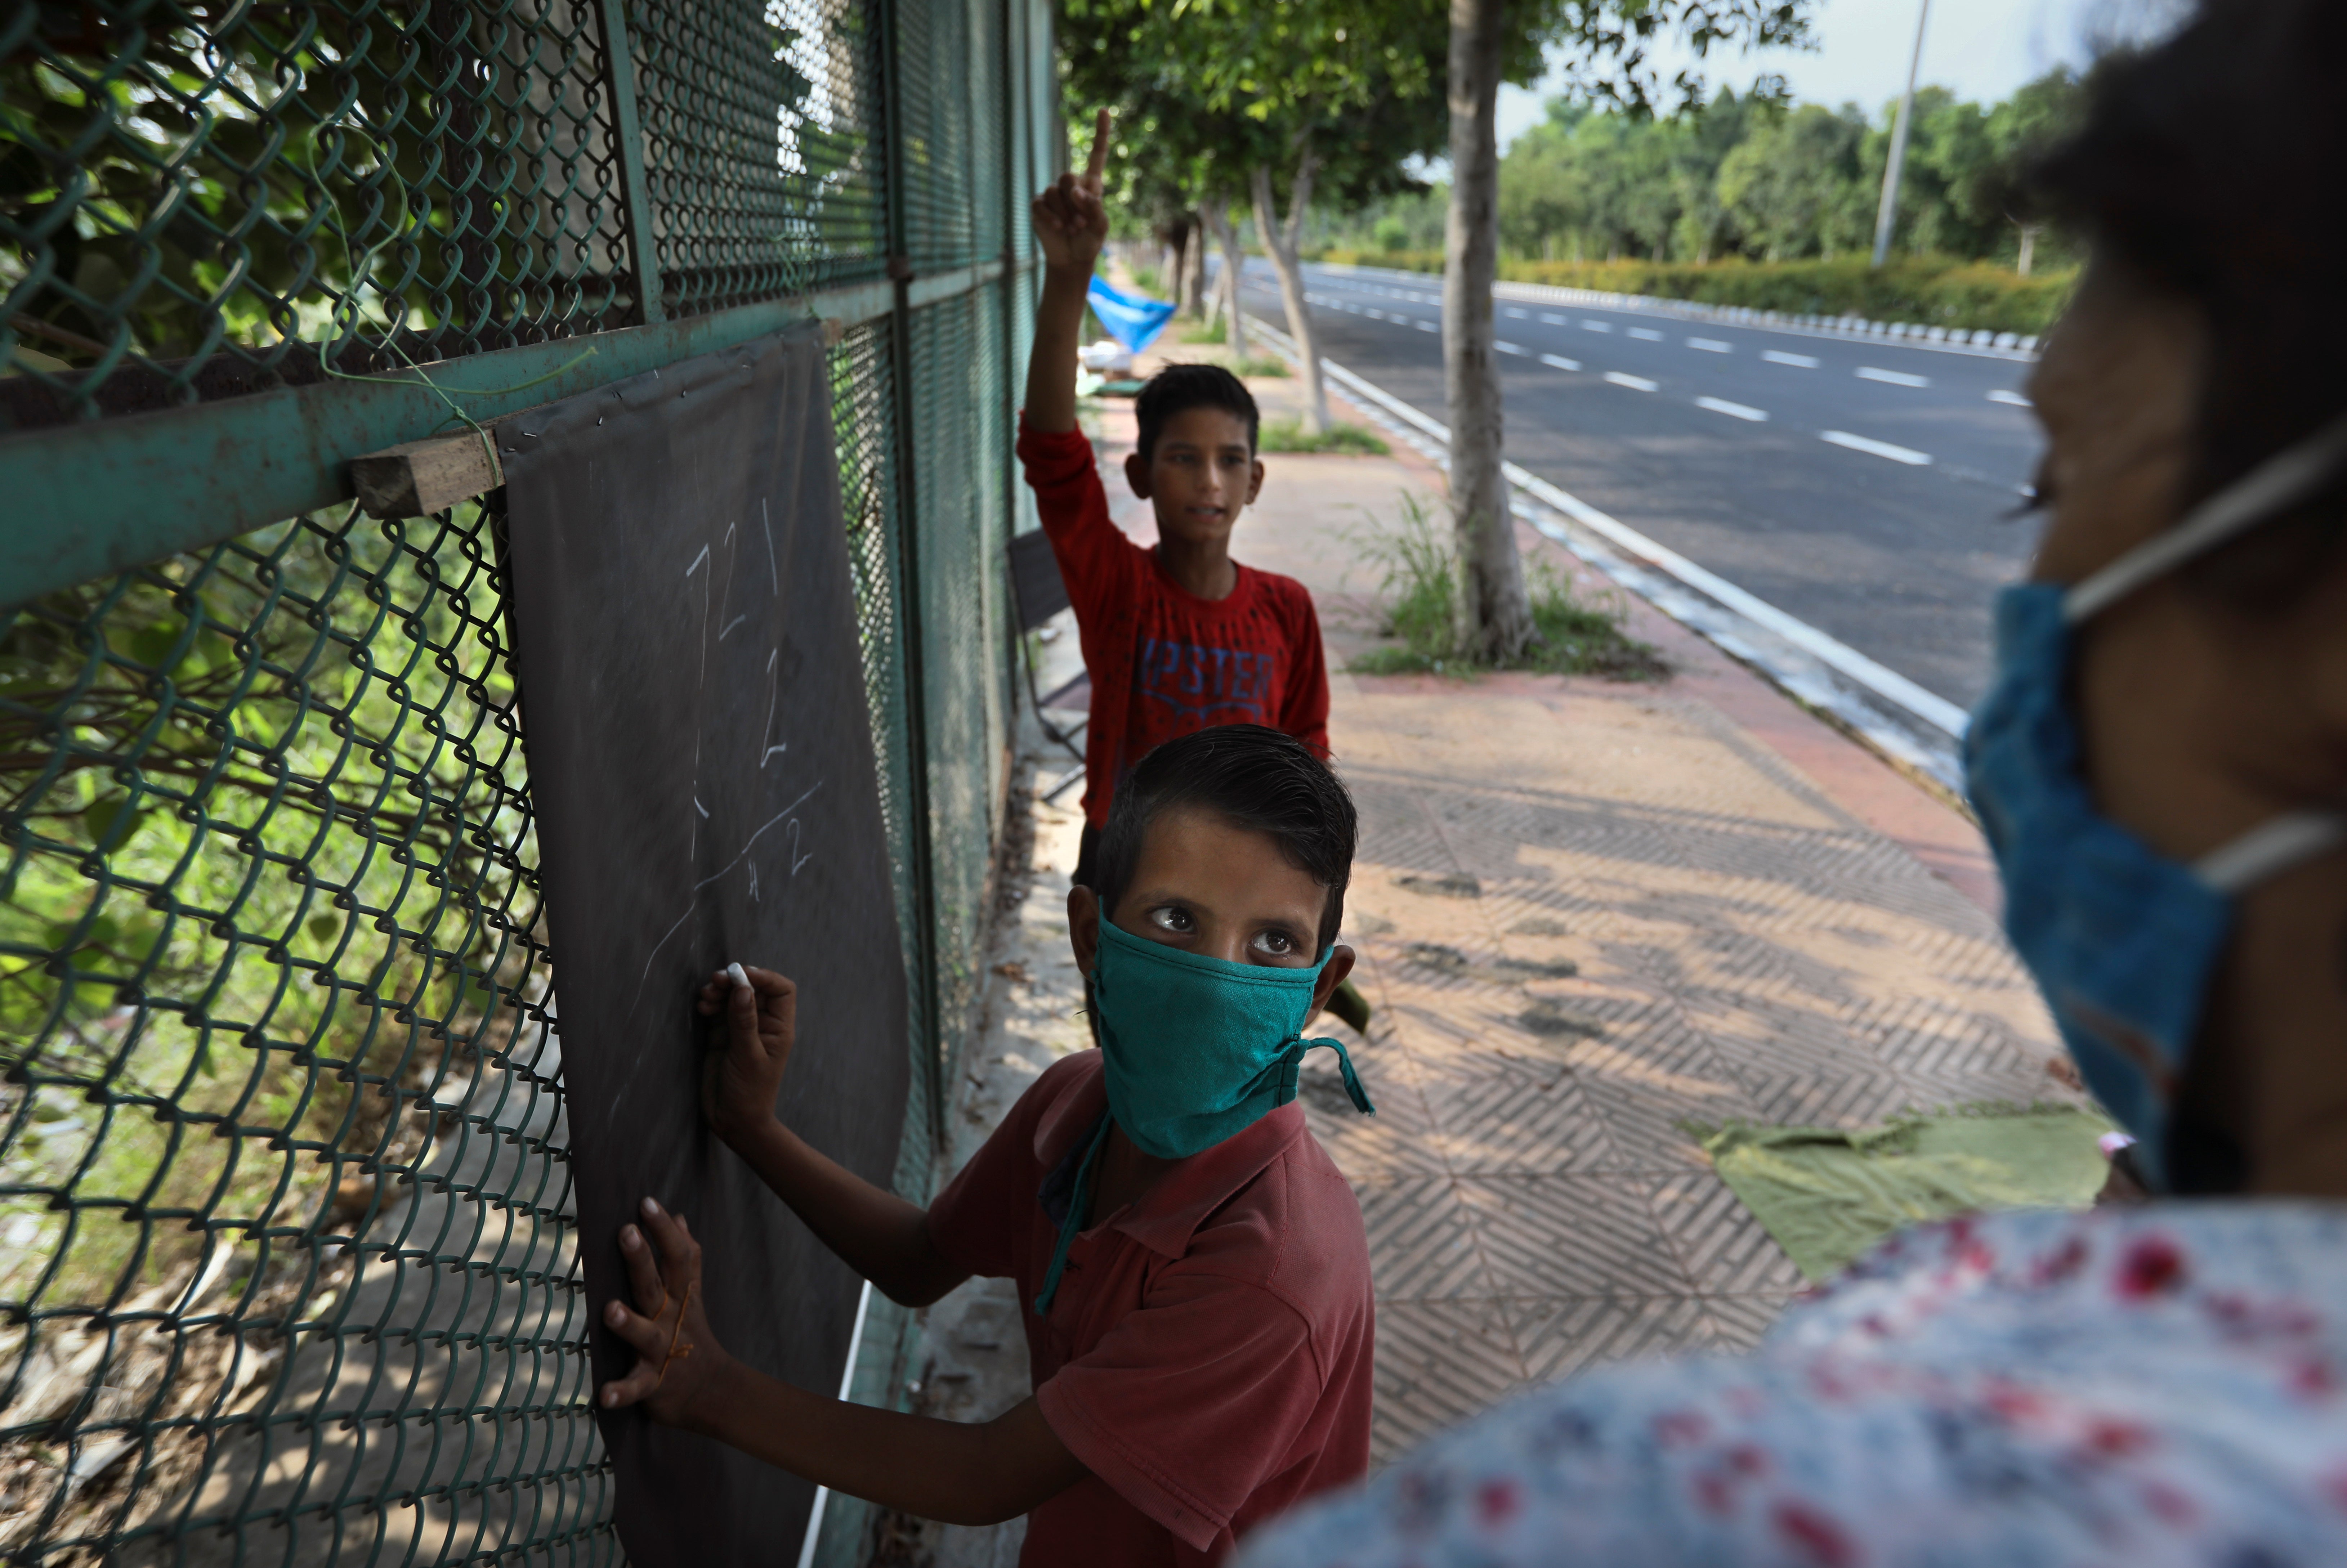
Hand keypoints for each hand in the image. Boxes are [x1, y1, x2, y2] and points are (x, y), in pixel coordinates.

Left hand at [599, 1198, 729, 1427]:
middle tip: (626, 1232)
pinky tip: (602, 1394)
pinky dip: (620, 1391)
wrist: (711, 1391)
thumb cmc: (691, 1334)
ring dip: (628, 1323)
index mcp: (679, 1296)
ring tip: (610, 1310)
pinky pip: (635, 1388)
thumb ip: (686, 1257)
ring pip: (644, 1335)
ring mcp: (661, 1352)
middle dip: (641, 1259)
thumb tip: (680, 1217)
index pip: (677, 1256)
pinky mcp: (652, 1384)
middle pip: (655, 1285)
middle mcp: (670, 1319)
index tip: (646, 1202)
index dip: (663, 1230)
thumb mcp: (692, 1294)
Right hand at [697, 964, 796, 1147]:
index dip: (763, 977)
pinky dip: (710, 1005)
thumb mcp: (748, 1055)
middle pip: (753, 989)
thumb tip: (744, 989)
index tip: (740, 975)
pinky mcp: (722, 1036)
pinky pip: (717, 1011)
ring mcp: (741, 1029)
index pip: (781, 990)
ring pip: (732, 997)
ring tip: (706, 996)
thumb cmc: (749, 1092)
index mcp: (779, 1027)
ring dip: (719, 991)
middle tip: (715, 980)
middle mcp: (762, 1024)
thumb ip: (744, 1021)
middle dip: (735, 981)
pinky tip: (702, 1008)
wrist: (732, 1120)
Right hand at [1032, 108, 1109, 277]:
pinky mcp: (1039, 206)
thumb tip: (1076, 192)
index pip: (1097, 154)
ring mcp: (1053, 195)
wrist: (1071, 259)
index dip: (1101, 133)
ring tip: (1071, 230)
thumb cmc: (1089, 241)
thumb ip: (1094, 207)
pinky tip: (1058, 229)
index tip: (1105, 110)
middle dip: (1074, 201)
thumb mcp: (1100, 226)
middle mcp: (1071, 186)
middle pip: (1067, 177)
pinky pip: (1041, 204)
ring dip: (1064, 214)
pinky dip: (1050, 218)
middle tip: (1080, 223)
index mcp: (1091, 185)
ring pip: (1053, 192)